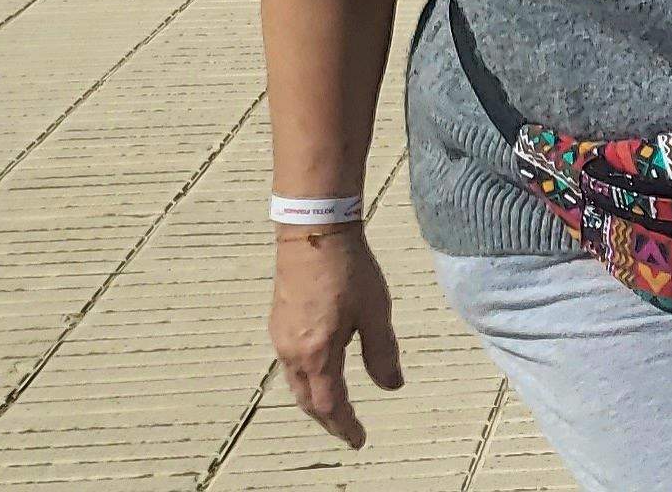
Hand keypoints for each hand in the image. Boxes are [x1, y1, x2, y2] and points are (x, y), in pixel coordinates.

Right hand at [269, 225, 402, 448]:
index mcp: (317, 353)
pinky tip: (319, 375)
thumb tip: (392, 386)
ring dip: (315, 402)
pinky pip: (290, 366)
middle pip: (308, 400)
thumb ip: (382, 353)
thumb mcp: (375, 313)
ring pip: (296, 384)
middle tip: (348, 432)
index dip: (345, 425)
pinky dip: (306, 381)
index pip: (330, 405)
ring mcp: (281, 337)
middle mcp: (292, 351)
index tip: (359, 439)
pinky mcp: (278, 322)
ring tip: (335, 411)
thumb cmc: (348, 269)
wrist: (314, 231)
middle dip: (328, 420)